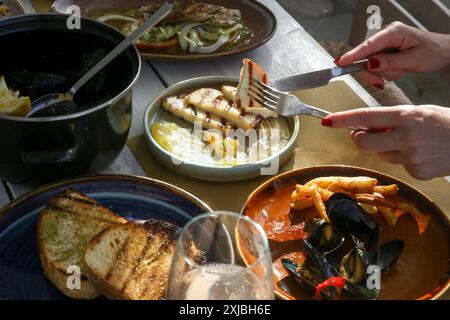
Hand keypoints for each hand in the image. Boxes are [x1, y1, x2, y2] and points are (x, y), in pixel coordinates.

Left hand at [322, 105, 449, 179]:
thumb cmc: (446, 123)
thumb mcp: (420, 112)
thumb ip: (393, 119)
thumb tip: (367, 125)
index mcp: (405, 116)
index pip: (365, 117)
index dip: (343, 119)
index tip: (328, 121)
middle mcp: (405, 137)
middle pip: (363, 143)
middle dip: (360, 138)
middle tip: (366, 133)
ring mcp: (410, 157)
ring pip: (381, 155)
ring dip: (386, 149)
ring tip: (409, 142)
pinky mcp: (416, 172)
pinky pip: (399, 166)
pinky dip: (404, 160)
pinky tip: (421, 154)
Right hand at [335, 22, 449, 87]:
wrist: (443, 53)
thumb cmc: (434, 52)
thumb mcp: (413, 60)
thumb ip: (390, 62)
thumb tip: (371, 64)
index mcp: (394, 32)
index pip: (368, 45)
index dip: (352, 55)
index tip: (340, 63)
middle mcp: (387, 35)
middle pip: (366, 57)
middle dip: (373, 71)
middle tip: (380, 82)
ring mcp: (385, 43)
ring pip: (371, 64)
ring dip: (383, 73)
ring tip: (401, 70)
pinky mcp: (385, 52)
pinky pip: (377, 66)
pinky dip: (386, 72)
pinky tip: (399, 69)